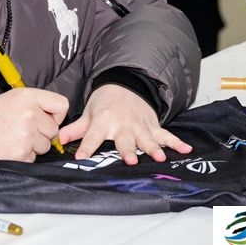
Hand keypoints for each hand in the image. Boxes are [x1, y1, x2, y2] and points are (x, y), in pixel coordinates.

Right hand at [0, 88, 68, 161]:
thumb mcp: (13, 98)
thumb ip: (36, 104)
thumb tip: (55, 117)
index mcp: (29, 97)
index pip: (62, 105)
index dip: (56, 115)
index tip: (48, 118)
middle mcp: (30, 114)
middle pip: (54, 129)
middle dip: (42, 133)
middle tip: (22, 130)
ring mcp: (27, 134)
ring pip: (45, 146)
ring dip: (33, 145)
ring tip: (14, 138)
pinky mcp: (22, 152)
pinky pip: (34, 158)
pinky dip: (24, 155)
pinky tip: (10, 147)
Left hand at [58, 84, 191, 164]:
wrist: (125, 84)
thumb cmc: (104, 103)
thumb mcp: (88, 114)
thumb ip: (75, 129)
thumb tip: (58, 140)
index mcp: (103, 122)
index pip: (92, 136)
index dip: (87, 147)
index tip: (81, 158)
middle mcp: (122, 125)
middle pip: (124, 140)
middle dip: (127, 150)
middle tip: (129, 159)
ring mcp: (140, 126)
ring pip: (147, 139)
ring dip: (153, 148)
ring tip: (159, 158)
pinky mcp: (153, 126)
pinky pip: (166, 135)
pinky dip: (177, 142)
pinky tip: (187, 149)